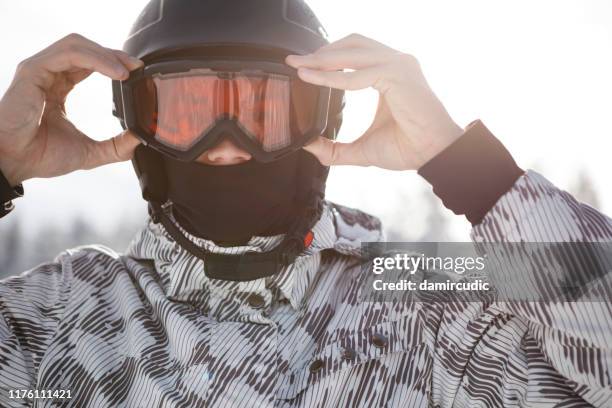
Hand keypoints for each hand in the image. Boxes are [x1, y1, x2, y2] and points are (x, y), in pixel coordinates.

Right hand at [0, 33, 142, 185]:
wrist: (15, 162)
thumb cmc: (40, 155)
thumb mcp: (89, 152)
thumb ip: (115, 147)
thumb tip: (139, 140)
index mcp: (58, 88)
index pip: (88, 63)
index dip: (112, 63)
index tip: (136, 71)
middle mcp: (48, 75)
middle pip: (84, 48)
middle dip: (113, 54)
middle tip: (136, 66)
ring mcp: (39, 70)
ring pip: (76, 45)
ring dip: (106, 54)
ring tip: (126, 70)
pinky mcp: (33, 71)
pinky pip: (68, 54)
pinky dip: (95, 59)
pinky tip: (113, 72)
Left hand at [286, 34, 463, 169]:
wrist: (434, 154)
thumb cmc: (408, 148)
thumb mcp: (362, 149)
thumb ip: (335, 148)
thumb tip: (309, 147)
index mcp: (389, 73)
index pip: (355, 53)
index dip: (328, 55)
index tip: (303, 64)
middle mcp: (395, 63)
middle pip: (351, 44)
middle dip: (320, 52)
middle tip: (294, 61)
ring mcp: (398, 65)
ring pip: (352, 51)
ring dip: (323, 59)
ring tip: (301, 67)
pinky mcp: (397, 75)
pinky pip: (357, 74)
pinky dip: (333, 77)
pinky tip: (314, 79)